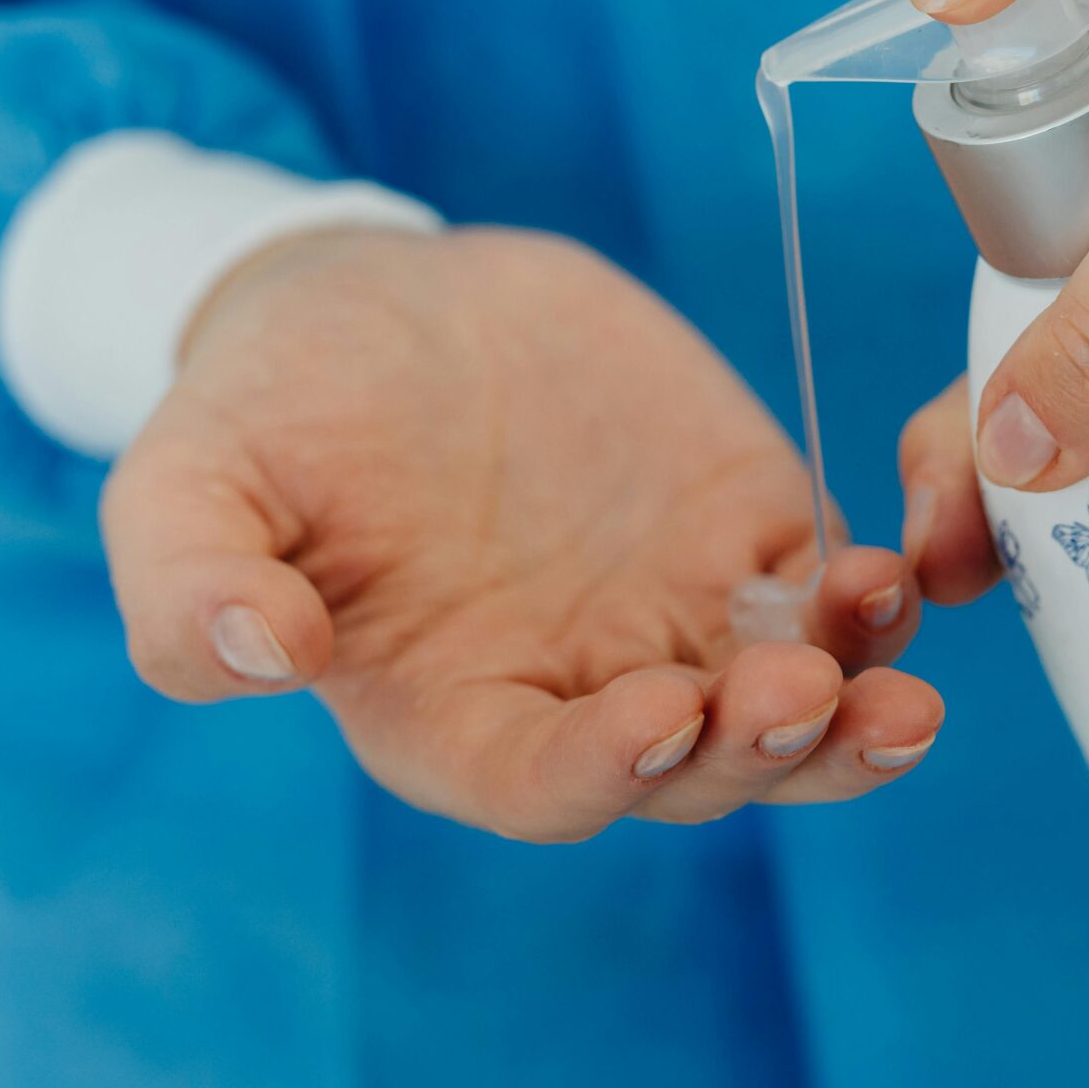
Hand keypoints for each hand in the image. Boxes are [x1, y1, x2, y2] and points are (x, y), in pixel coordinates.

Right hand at [100, 225, 941, 841]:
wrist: (383, 306)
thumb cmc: (273, 410)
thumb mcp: (188, 483)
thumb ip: (192, 585)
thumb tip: (256, 655)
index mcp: (451, 712)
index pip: (541, 781)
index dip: (602, 768)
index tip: (656, 711)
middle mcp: (582, 689)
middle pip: (697, 768)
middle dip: (759, 748)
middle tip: (806, 694)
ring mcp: (677, 616)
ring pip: (791, 703)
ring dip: (850, 698)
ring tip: (888, 645)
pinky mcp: (745, 532)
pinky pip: (833, 593)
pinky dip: (877, 597)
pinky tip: (900, 564)